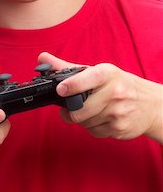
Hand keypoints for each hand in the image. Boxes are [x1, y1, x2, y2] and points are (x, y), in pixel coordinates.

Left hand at [38, 52, 162, 142]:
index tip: (60, 89)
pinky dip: (92, 127)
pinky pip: (94, 132)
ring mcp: (118, 112)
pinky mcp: (120, 129)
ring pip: (85, 122)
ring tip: (90, 109)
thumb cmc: (119, 84)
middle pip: (80, 109)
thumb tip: (42, 58)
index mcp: (108, 74)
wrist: (150, 104)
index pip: (89, 78)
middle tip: (67, 107)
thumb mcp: (97, 71)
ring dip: (82, 119)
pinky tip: (100, 118)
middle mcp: (115, 92)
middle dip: (70, 111)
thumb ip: (67, 67)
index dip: (72, 85)